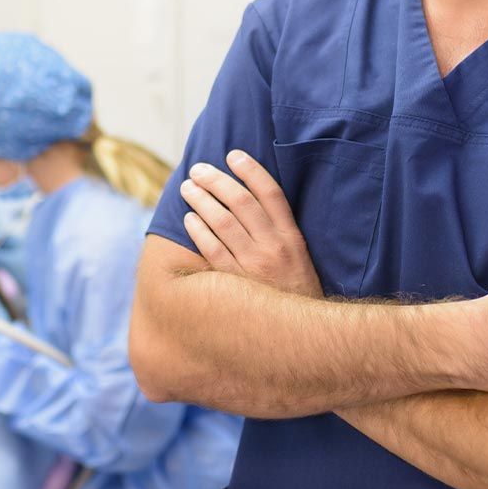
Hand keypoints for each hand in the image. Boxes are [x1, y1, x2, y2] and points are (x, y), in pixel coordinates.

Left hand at [180, 150, 323, 298]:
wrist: (299, 334)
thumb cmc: (292, 288)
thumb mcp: (297, 254)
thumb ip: (276, 227)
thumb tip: (246, 194)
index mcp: (291, 236)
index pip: (271, 193)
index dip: (251, 170)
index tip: (232, 154)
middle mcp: (274, 247)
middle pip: (241, 202)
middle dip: (216, 180)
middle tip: (197, 169)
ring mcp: (254, 265)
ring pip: (223, 222)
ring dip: (202, 200)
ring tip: (188, 188)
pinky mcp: (236, 283)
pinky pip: (212, 250)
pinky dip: (198, 231)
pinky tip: (188, 219)